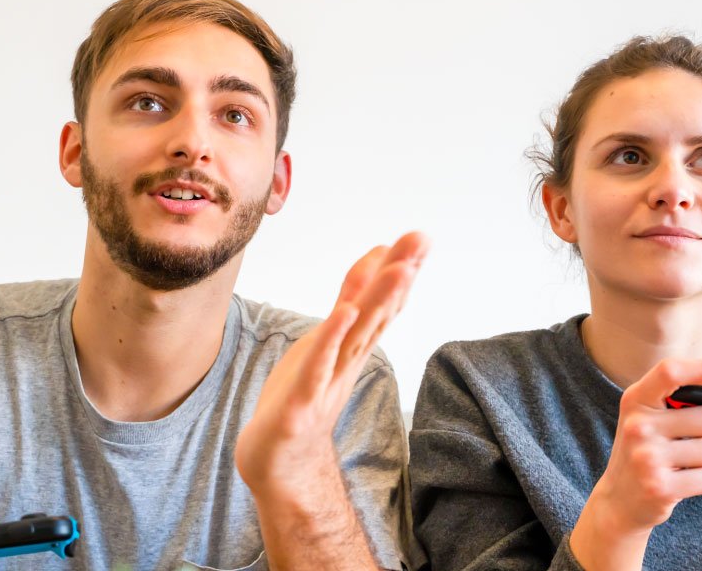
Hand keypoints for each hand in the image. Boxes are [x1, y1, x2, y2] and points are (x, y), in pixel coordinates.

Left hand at [234, 231, 428, 500]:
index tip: (421, 237)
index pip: (382, 305)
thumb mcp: (326, 345)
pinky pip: (318, 366)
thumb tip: (372, 269)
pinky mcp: (301, 403)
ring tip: (398, 267)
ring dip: (377, 301)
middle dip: (399, 276)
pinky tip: (343, 313)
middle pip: (377, 314)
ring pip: (355, 335)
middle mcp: (346, 362)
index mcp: (351, 348)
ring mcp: (325, 382)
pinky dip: (331, 339)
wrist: (279, 464)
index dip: (401, 271)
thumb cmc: (301, 400)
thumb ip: (349, 310)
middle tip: (422, 240)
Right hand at [588, 360, 701, 532]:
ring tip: (689, 462)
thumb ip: (681, 396)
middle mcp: (638, 426)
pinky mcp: (660, 487)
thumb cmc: (644, 451)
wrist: (618, 499)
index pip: (671, 371)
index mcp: (636, 400)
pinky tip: (686, 481)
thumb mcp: (648, 416)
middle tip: (701, 440)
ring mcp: (647, 457)